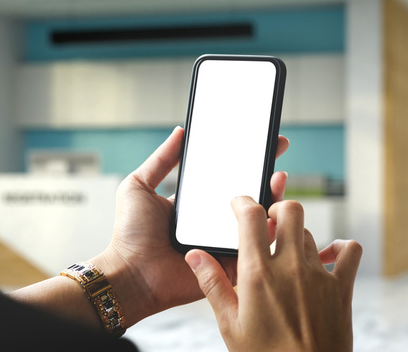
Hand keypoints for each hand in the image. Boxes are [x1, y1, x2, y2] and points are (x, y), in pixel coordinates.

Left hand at [94, 127, 289, 326]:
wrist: (130, 274)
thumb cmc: (130, 235)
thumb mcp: (139, 186)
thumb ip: (160, 160)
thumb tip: (179, 132)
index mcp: (198, 205)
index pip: (228, 179)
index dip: (245, 161)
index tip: (260, 142)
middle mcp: (214, 222)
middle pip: (249, 196)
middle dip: (266, 174)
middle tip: (275, 153)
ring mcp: (225, 243)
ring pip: (259, 219)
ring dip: (273, 197)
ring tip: (277, 177)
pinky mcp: (231, 264)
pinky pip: (256, 246)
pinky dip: (269, 229)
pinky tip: (273, 211)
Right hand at [185, 197, 362, 351]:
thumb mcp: (230, 325)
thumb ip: (212, 284)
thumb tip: (195, 255)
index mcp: (258, 275)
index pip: (251, 217)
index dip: (243, 202)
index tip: (239, 203)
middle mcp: (290, 267)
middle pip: (290, 211)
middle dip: (277, 209)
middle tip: (268, 223)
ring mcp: (319, 275)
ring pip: (310, 232)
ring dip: (297, 236)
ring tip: (288, 254)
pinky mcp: (341, 288)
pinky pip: (349, 251)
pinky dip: (341, 248)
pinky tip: (328, 257)